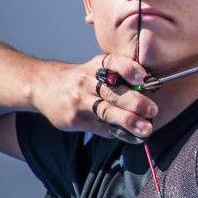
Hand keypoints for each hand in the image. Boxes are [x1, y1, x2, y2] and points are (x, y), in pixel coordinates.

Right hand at [31, 53, 157, 138]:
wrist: (44, 86)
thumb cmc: (81, 79)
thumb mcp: (96, 69)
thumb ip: (118, 79)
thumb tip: (148, 94)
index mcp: (96, 65)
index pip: (114, 62)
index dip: (130, 69)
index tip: (144, 79)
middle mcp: (87, 81)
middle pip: (113, 92)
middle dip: (135, 102)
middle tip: (153, 111)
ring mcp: (79, 101)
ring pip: (106, 112)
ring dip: (129, 121)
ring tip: (145, 129)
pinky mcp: (74, 119)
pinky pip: (99, 127)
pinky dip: (116, 131)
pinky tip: (129, 135)